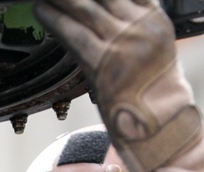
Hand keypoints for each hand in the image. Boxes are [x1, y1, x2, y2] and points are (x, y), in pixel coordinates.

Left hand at [34, 0, 201, 171]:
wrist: (162, 126)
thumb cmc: (155, 93)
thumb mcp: (154, 49)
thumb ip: (134, 25)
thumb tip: (101, 11)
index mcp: (155, 19)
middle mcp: (141, 26)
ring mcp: (124, 44)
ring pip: (85, 9)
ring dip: (61, 0)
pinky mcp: (105, 63)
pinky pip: (74, 36)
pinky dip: (55, 21)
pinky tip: (41, 12)